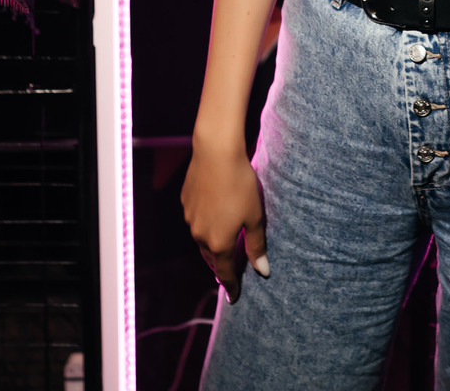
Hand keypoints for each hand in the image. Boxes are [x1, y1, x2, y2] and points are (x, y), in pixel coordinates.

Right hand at [181, 138, 268, 303]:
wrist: (216, 154)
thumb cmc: (240, 185)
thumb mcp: (255, 217)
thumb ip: (256, 246)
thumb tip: (263, 271)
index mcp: (218, 242)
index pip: (225, 273)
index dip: (231, 286)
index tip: (234, 296)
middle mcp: (200, 235)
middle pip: (211, 258)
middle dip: (220, 267)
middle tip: (229, 273)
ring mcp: (190, 218)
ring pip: (201, 240)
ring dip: (212, 245)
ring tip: (222, 245)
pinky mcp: (186, 202)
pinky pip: (196, 221)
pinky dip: (205, 225)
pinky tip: (214, 216)